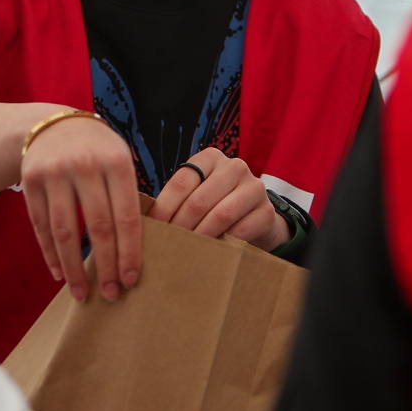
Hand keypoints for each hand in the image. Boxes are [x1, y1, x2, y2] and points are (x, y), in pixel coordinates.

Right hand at [20, 114, 142, 300]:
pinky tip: (59, 272)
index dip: (129, 253)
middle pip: (98, 228)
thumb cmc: (97, 151)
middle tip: (112, 295)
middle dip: (106, 266)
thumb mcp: (120, 159)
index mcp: (116, 163)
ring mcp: (54, 173)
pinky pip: (40, 225)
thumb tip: (136, 251)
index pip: (127, 217)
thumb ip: (129, 197)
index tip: (131, 280)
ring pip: (65, 231)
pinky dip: (50, 253)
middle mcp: (85, 166)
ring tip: (82, 293)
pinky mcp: (30, 181)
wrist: (52, 125)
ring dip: (73, 268)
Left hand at [150, 148, 287, 251]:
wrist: (255, 217)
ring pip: (220, 215)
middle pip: (199, 200)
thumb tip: (144, 222)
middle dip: (180, 226)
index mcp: (210, 158)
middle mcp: (234, 166)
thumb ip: (177, 201)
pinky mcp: (267, 211)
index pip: (182, 182)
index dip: (164, 208)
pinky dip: (223, 244)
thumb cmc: (216, 205)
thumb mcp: (197, 194)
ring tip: (186, 250)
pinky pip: (241, 230)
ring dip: (200, 236)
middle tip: (167, 245)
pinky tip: (210, 252)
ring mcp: (254, 187)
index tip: (153, 228)